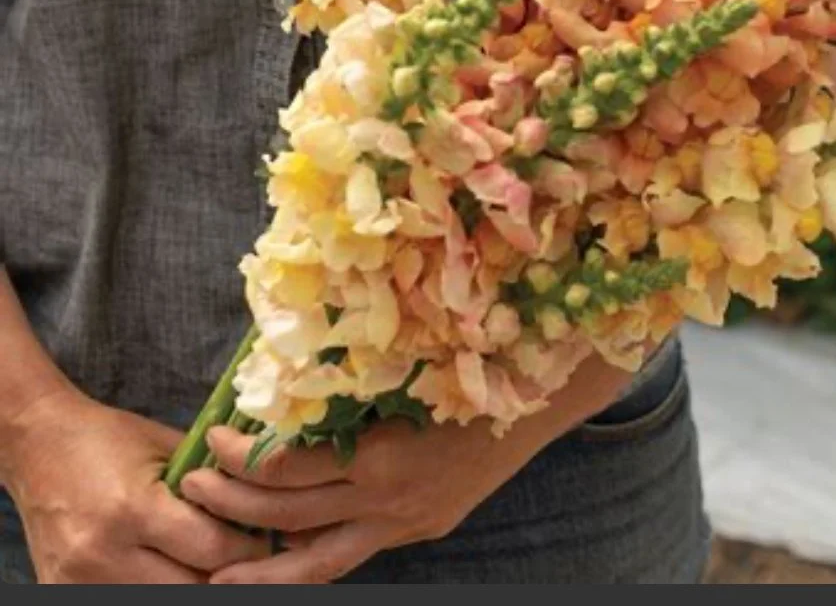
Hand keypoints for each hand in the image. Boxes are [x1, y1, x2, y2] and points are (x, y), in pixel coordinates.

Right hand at [3, 388, 269, 582]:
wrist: (38, 445)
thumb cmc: (107, 439)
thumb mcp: (167, 446)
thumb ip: (212, 478)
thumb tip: (261, 506)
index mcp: (133, 509)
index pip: (212, 549)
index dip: (248, 547)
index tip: (264, 538)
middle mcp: (103, 553)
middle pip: (190, 587)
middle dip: (225, 574)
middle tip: (244, 556)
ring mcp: (79, 581)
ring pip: (160, 602)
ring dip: (190, 584)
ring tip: (206, 562)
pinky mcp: (61, 594)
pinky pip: (126, 602)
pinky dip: (154, 589)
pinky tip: (168, 567)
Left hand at [183, 351, 637, 582]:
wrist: (539, 397)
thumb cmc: (470, 364)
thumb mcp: (405, 366)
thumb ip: (348, 384)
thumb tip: (287, 381)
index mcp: (381, 452)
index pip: (288, 469)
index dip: (241, 456)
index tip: (214, 433)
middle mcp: (388, 499)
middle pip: (289, 518)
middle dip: (233, 508)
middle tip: (192, 488)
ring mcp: (405, 522)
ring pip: (318, 563)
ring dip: (263, 569)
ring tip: (216, 576)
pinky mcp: (421, 530)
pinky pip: (355, 553)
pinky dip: (316, 554)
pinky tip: (287, 554)